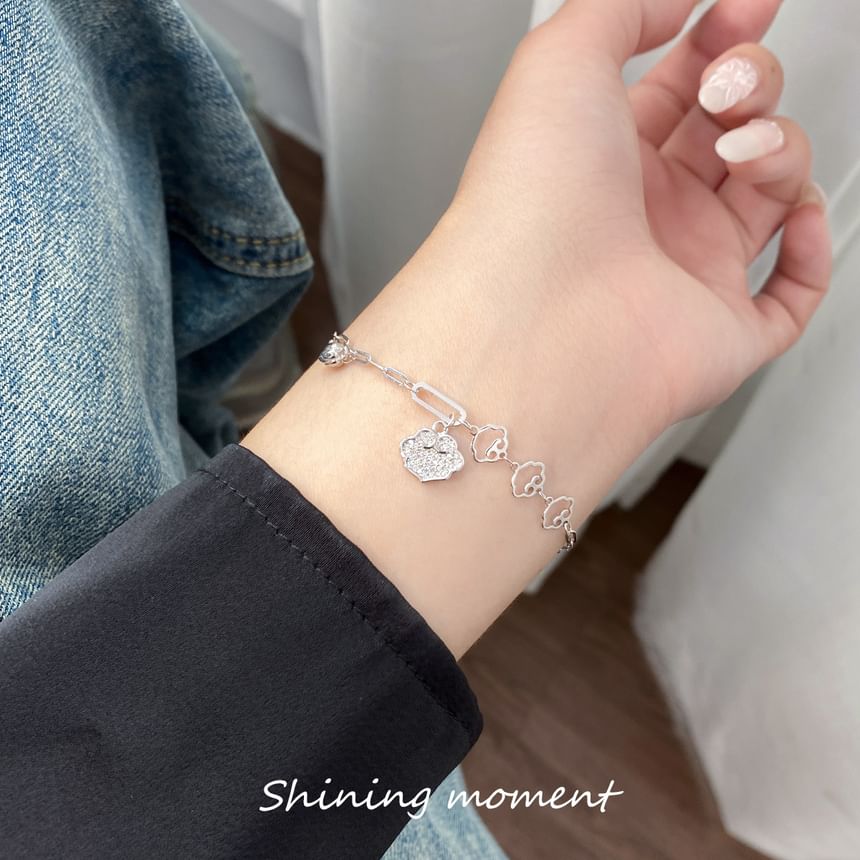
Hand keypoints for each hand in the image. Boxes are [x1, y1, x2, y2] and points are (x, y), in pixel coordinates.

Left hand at [448, 0, 830, 421]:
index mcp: (603, 157)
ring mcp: (684, 271)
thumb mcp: (562, 59)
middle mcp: (644, 215)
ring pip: (772, 194)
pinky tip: (792, 219)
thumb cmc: (532, 201)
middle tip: (731, 88)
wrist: (540, 316)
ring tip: (743, 149)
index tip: (749, 6)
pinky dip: (810, 251)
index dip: (723, 39)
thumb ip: (623, 8)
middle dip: (753, 86)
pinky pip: (790, 293)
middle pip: (732, 132)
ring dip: (780, 148)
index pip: (680, 89)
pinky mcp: (721, 331)